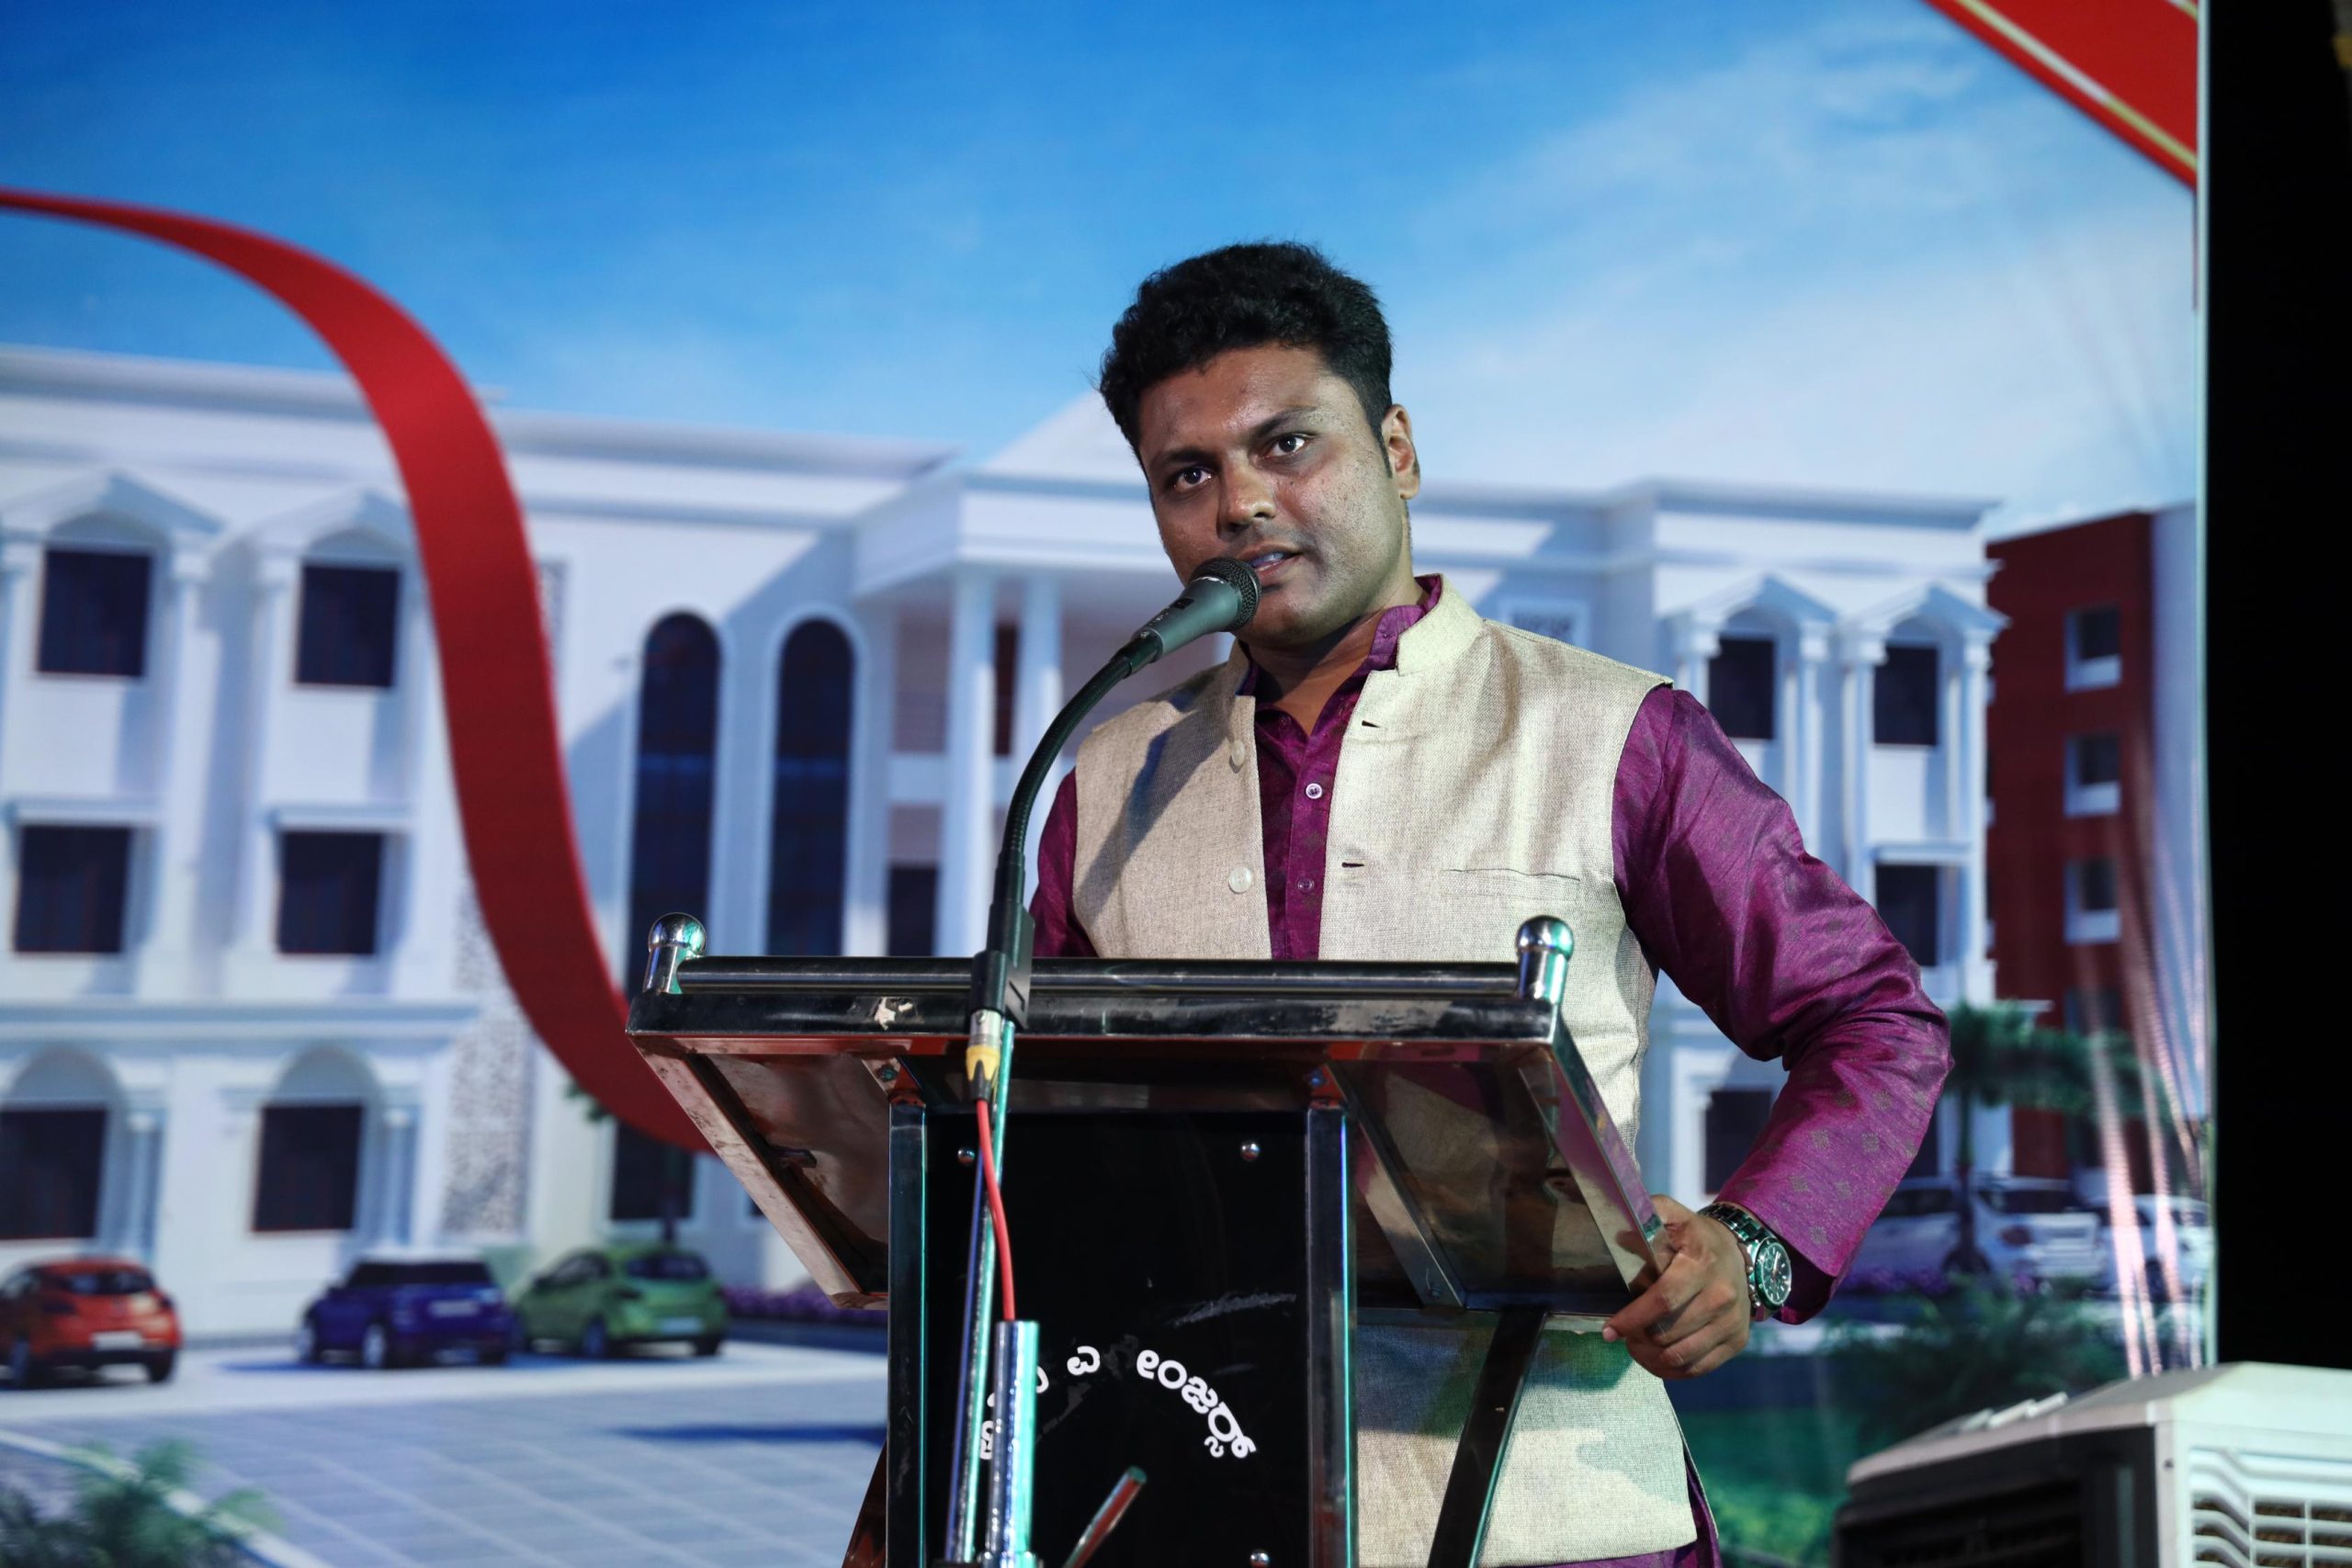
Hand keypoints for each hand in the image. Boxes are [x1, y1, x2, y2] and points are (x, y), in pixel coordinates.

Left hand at [1601, 1195, 1751, 1378]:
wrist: (1741, 1254)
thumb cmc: (1695, 1238)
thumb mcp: (1673, 1217)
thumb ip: (1648, 1215)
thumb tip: (1619, 1231)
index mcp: (1701, 1263)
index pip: (1664, 1300)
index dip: (1632, 1319)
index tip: (1609, 1330)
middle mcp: (1722, 1295)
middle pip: (1668, 1333)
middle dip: (1637, 1337)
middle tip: (1624, 1333)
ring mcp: (1732, 1322)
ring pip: (1681, 1356)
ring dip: (1650, 1357)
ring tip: (1636, 1345)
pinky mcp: (1737, 1342)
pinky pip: (1697, 1369)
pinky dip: (1670, 1370)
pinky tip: (1654, 1358)